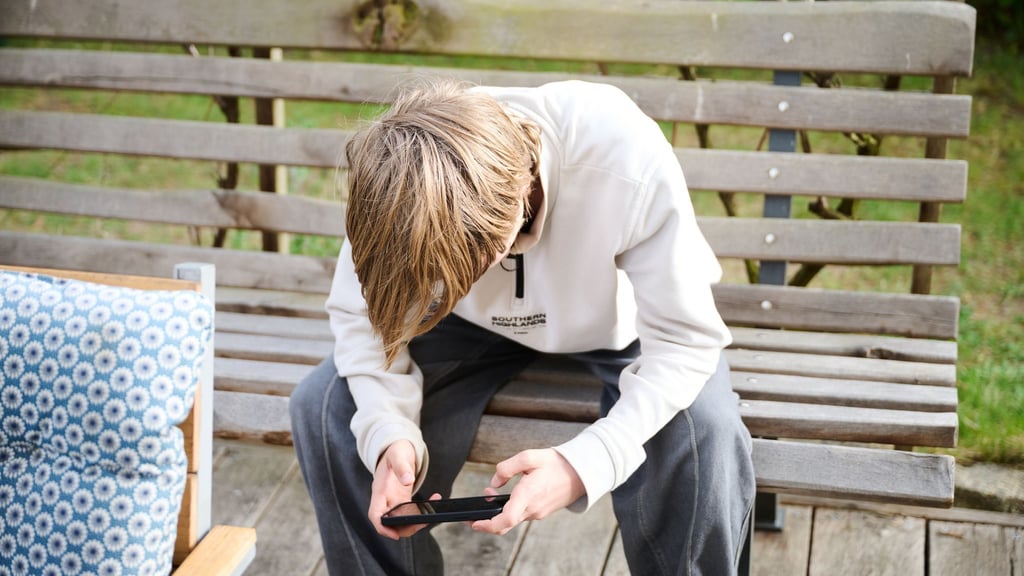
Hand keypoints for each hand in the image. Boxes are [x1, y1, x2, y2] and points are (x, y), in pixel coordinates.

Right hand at [368, 440, 438, 539]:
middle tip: (424, 521)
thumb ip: (402, 467)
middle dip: (405, 527)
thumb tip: (408, 480)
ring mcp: (393, 500)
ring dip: (416, 520)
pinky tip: (435, 498)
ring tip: (433, 508)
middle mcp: (385, 498)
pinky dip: (422, 509)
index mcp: (379, 490)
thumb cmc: (395, 451)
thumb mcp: (398, 455)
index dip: (382, 527)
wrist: (397, 448)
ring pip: (401, 519)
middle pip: (390, 522)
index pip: (375, 514)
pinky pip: (411, 510)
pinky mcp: (402, 499)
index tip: (394, 535)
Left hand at [470, 448, 584, 535]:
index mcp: (528, 494)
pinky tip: (510, 495)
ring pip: (513, 519)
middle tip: (475, 512)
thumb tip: (495, 482)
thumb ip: (507, 467)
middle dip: (487, 520)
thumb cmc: (556, 463)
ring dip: (499, 511)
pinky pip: (522, 514)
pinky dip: (511, 509)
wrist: (581, 473)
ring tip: (492, 493)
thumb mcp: (530, 456)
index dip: (488, 524)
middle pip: (505, 524)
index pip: (506, 519)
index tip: (475, 522)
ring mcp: (538, 513)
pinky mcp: (542, 512)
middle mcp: (533, 508)